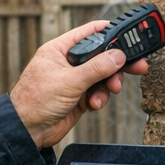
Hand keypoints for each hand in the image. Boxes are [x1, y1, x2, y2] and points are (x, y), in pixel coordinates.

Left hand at [9, 20, 151, 148]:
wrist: (27, 131)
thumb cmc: (34, 101)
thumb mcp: (69, 81)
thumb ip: (96, 68)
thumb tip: (118, 56)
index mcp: (60, 50)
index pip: (89, 33)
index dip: (109, 33)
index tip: (128, 35)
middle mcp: (68, 63)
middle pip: (101, 56)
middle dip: (117, 63)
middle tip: (137, 65)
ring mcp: (75, 80)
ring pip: (103, 75)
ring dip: (109, 83)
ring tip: (111, 89)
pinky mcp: (80, 97)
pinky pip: (99, 92)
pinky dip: (101, 97)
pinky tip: (95, 103)